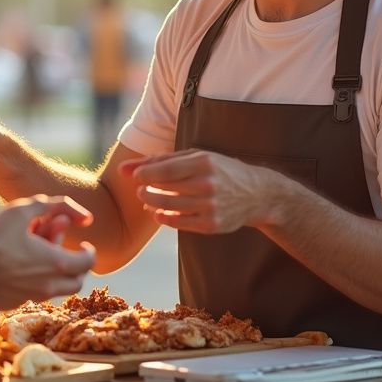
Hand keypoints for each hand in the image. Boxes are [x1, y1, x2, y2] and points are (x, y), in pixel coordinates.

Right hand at [0, 196, 95, 308]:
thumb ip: (54, 206)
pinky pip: (34, 293)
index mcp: (56, 263)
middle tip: (66, 252)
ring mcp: (32, 297)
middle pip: (77, 282)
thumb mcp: (23, 210)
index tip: (82, 244)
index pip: (88, 263)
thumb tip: (82, 216)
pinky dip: (36, 280)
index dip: (89, 252)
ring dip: (56, 273)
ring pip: (56, 290)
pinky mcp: (16, 303)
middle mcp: (49, 285)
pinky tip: (20, 265)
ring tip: (40, 254)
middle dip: (76, 267)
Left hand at [120, 149, 288, 233]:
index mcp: (204, 163)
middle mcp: (208, 185)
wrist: (257, 194)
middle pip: (164, 190)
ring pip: (168, 207)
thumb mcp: (195, 157)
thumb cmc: (219, 170)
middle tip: (141, 189)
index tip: (135, 175)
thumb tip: (124, 168)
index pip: (165, 170)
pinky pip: (178, 223)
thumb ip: (159, 160)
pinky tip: (160, 212)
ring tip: (147, 198)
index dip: (144, 174)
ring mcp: (211, 207)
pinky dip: (164, 218)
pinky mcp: (212, 225)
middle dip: (144, 190)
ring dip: (151, 203)